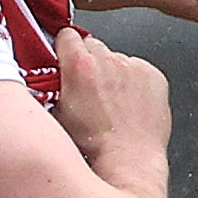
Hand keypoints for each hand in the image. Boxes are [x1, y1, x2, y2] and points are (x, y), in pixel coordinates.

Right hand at [52, 26, 169, 168]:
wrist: (129, 162)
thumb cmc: (94, 148)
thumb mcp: (55, 117)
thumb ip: (49, 89)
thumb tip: (43, 82)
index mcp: (79, 66)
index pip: (66, 35)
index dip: (64, 49)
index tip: (65, 59)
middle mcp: (108, 61)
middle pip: (93, 46)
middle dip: (89, 62)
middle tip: (88, 87)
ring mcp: (134, 67)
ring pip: (117, 59)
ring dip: (113, 73)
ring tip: (112, 102)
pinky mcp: (154, 77)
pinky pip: (140, 71)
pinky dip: (135, 83)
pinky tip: (130, 105)